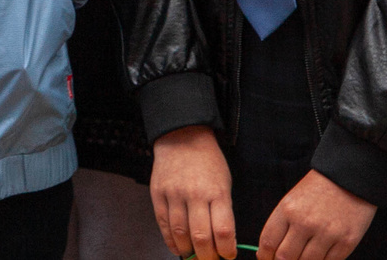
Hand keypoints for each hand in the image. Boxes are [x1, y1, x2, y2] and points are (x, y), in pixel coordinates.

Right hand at [150, 125, 235, 258]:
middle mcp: (195, 194)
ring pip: (180, 233)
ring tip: (194, 256)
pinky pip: (163, 223)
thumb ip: (223, 212)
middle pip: (201, 237)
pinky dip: (170, 240)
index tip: (228, 256)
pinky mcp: (158, 193)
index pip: (223, 231)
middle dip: (208, 256)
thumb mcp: (224, 184)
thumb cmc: (209, 163)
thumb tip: (222, 242)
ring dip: (188, 251)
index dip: (226, 251)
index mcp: (218, 193)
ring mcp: (174, 194)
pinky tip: (177, 248)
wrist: (182, 137)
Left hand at [256, 170, 374, 259]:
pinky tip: (320, 257)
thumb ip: (281, 224)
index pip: (268, 241)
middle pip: (285, 256)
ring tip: (302, 258)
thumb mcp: (292, 200)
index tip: (266, 259)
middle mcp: (305, 222)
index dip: (265, 256)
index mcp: (287, 209)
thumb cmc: (317, 191)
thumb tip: (270, 251)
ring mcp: (327, 233)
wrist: (349, 179)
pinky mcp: (347, 241)